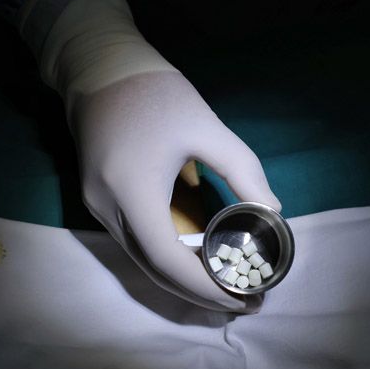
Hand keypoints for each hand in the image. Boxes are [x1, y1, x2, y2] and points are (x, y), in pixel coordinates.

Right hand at [68, 70, 280, 311]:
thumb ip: (242, 169)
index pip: (168, 258)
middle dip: (198, 293)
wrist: (99, 67)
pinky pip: (133, 244)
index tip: (244, 296)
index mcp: (132, 189)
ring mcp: (96, 206)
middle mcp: (107, 207)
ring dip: (181, 280)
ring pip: (140, 261)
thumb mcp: (206, 125)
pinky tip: (194, 261)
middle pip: (153, 270)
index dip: (206, 285)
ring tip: (224, 287)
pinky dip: (164, 259)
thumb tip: (273, 210)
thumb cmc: (154, 92)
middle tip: (242, 301)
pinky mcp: (97, 200)